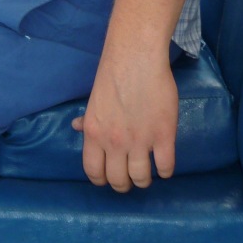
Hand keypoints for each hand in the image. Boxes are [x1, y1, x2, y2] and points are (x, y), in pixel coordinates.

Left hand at [72, 54, 177, 191]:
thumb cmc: (113, 76)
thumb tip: (76, 127)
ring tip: (147, 173)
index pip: (93, 172)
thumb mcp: (94, 101)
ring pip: (141, 179)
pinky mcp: (164, 136)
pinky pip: (166, 167)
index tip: (110, 178)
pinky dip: (166, 171)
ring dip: (144, 180)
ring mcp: (140, 141)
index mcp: (94, 134)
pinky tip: (164, 164)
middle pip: (118, 181)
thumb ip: (88, 119)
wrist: (136, 58)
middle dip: (124, 184)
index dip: (102, 180)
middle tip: (130, 178)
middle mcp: (114, 142)